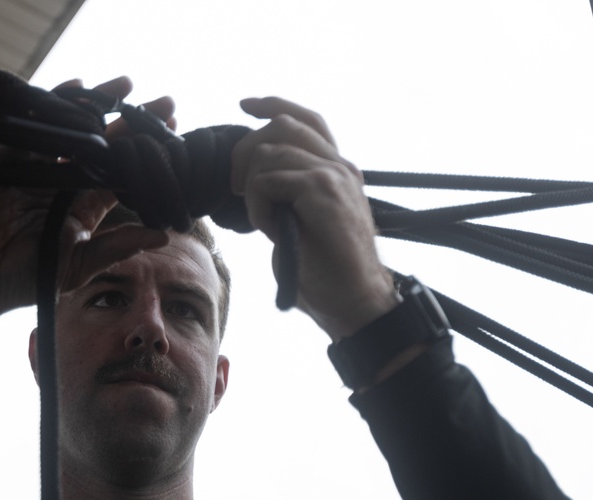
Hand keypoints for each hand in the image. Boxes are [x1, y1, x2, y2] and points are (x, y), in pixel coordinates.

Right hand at [0, 76, 172, 332]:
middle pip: (103, 145)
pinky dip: (50, 105)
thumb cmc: (26, 277)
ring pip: (71, 129)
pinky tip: (75, 86)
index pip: (121, 174)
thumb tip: (164, 237)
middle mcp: (63, 182)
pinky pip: (31, 124)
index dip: (144, 155)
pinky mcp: (5, 156)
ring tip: (126, 84)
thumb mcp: (77, 265)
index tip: (172, 135)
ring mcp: (34, 167)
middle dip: (131, 122)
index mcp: (84, 206)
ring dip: (97, 105)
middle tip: (165, 102)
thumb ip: (117, 247)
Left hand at [230, 97, 397, 340]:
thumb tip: (255, 181)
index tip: (244, 105)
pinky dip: (258, 206)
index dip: (273, 105)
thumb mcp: (300, 223)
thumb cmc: (326, 273)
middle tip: (237, 188)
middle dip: (246, 150)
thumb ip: (287, 194)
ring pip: (270, 151)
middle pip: (283, 124)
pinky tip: (269, 231)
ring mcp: (333, 175)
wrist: (355, 301)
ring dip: (252, 188)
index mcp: (337, 170)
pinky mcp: (322, 191)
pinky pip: (269, 180)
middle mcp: (339, 166)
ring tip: (263, 222)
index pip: (306, 120)